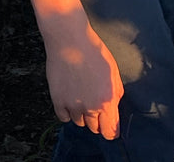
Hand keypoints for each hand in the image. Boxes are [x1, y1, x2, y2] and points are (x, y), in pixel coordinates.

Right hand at [43, 23, 123, 139]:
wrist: (70, 40)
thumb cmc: (94, 52)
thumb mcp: (113, 72)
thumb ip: (115, 95)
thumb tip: (114, 111)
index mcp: (107, 101)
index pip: (110, 131)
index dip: (110, 131)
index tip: (110, 129)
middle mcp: (90, 107)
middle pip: (94, 128)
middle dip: (97, 121)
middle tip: (94, 105)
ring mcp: (72, 106)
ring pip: (79, 122)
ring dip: (82, 114)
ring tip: (81, 95)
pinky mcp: (58, 101)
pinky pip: (63, 117)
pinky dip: (67, 111)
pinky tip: (70, 98)